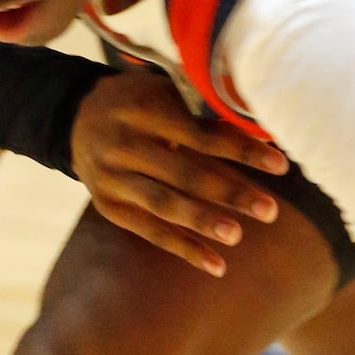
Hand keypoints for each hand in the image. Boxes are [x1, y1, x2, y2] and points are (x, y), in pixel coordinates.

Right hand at [71, 68, 288, 274]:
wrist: (73, 116)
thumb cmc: (138, 99)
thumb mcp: (163, 89)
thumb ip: (201, 108)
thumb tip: (261, 129)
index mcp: (146, 109)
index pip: (203, 135)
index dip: (242, 151)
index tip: (281, 166)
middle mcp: (126, 144)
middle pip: (185, 174)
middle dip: (230, 193)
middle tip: (270, 211)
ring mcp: (114, 178)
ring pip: (164, 205)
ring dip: (203, 223)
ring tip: (238, 237)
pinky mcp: (109, 206)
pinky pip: (150, 232)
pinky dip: (184, 249)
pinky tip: (218, 266)